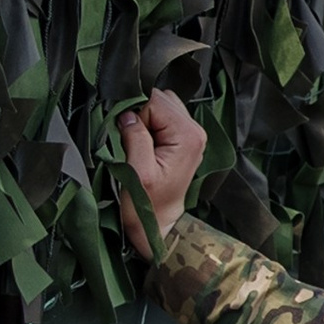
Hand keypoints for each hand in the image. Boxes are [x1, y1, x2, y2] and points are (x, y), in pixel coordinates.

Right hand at [115, 90, 205, 255]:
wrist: (155, 224)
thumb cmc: (146, 205)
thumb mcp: (137, 173)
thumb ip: (136, 137)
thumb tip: (127, 113)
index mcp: (188, 136)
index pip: (155, 100)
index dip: (136, 115)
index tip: (130, 138)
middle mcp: (195, 131)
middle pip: (160, 98)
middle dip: (141, 115)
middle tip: (134, 143)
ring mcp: (191, 134)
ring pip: (161, 105)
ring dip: (145, 119)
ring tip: (140, 145)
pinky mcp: (183, 139)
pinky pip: (162, 117)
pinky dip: (149, 125)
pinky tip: (146, 145)